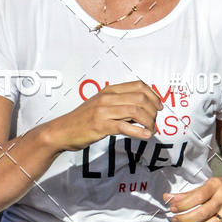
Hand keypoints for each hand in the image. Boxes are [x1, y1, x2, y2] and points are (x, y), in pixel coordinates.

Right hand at [47, 81, 162, 152]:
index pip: (138, 85)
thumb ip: (119, 103)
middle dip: (153, 110)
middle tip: (155, 121)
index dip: (153, 95)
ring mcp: (103, 111)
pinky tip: (145, 135)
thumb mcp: (101, 105)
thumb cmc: (83, 119)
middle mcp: (107, 97)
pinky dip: (139, 131)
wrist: (63, 131)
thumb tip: (141, 109)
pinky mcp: (100, 125)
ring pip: (135, 110)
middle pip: (140, 97)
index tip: (159, 106)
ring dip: (148, 121)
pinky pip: (125, 126)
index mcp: (109, 90)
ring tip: (151, 129)